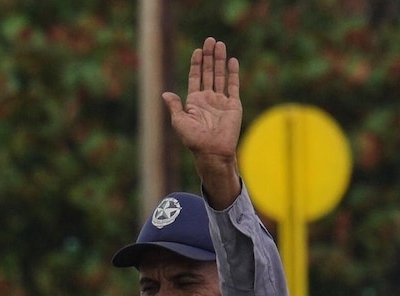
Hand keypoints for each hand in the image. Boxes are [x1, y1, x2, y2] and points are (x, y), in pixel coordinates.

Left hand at [162, 37, 241, 166]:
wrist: (213, 152)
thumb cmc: (194, 140)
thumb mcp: (179, 121)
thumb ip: (174, 106)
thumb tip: (165, 93)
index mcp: (195, 101)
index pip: (196, 77)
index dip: (196, 63)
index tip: (198, 50)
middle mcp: (208, 98)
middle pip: (208, 72)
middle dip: (209, 56)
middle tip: (210, 40)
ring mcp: (221, 101)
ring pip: (220, 75)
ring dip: (220, 60)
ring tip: (220, 44)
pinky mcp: (233, 105)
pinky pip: (233, 86)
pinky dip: (233, 73)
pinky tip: (232, 60)